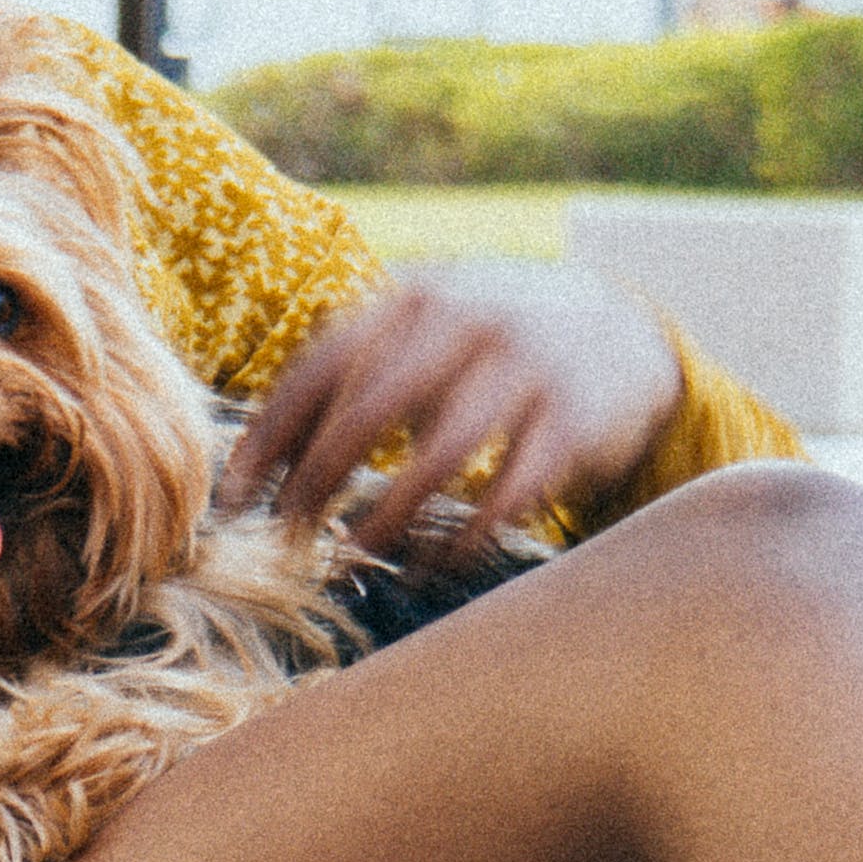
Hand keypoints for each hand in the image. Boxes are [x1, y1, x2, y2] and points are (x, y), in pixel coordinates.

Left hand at [223, 263, 680, 556]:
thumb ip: (358, 368)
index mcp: (415, 299)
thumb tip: (259, 457)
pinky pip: (507, 494)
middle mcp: (468, 325)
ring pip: (436, 459)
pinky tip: (436, 562)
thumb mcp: (429, 327)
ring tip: (352, 554)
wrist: (627, 333)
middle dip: (316, 483)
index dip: (270, 436)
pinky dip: (464, 537)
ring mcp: (526, 372)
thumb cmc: (493, 346)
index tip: (235, 495)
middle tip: (285, 538)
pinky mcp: (574, 424)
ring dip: (385, 518)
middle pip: (367, 414)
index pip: (320, 368)